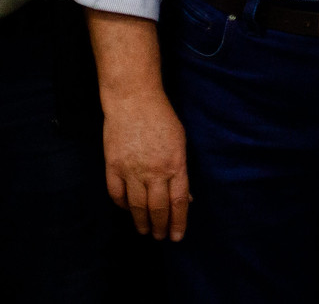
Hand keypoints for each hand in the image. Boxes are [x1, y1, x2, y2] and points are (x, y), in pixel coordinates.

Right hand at [102, 90, 190, 239]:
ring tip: (145, 230)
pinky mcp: (112, 166)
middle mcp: (154, 171)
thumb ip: (181, 170)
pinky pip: (116, 193)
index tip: (177, 236)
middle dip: (160, 226)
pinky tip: (127, 210)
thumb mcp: (181, 143)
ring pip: (135, 205)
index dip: (178, 221)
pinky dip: (121, 205)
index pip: (178, 201)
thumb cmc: (163, 119)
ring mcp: (131, 170)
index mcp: (175, 164)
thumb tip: (185, 196)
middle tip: (160, 237)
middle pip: (157, 207)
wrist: (133, 102)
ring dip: (141, 221)